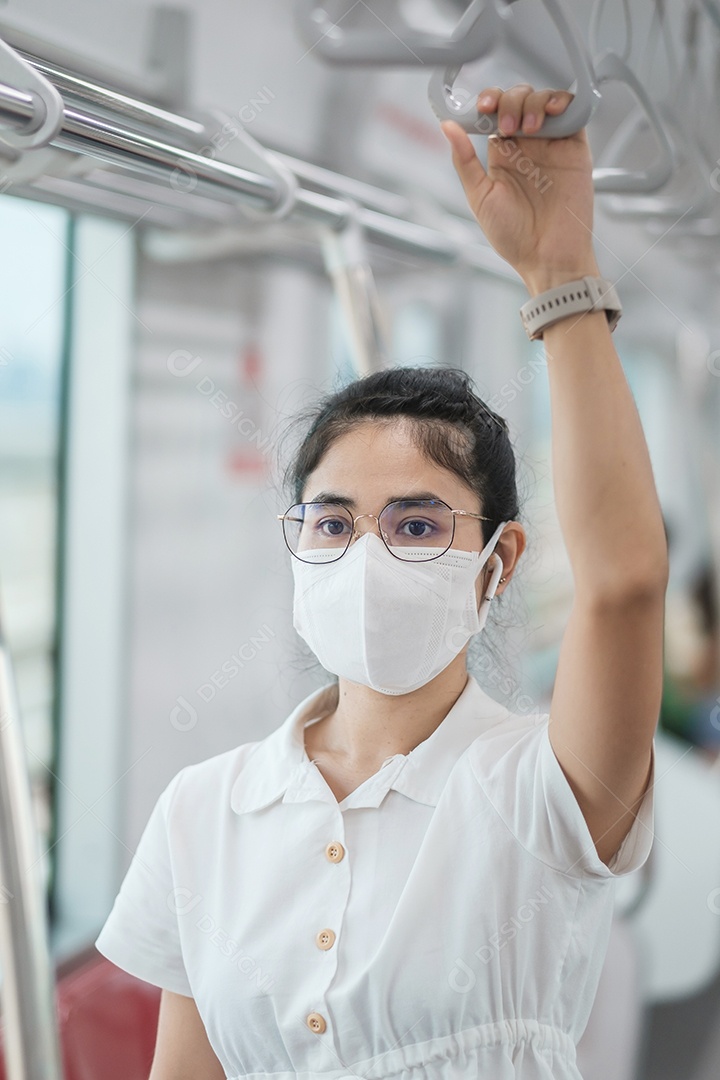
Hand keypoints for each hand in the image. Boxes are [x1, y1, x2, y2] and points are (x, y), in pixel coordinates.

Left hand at [440, 85, 600, 293]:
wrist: (547, 256)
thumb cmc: (513, 236)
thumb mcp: (479, 197)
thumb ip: (464, 160)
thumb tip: (447, 126)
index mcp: (503, 155)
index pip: (495, 112)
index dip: (489, 101)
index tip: (482, 109)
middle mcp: (527, 146)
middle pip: (519, 99)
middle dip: (510, 101)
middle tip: (507, 126)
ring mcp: (552, 145)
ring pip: (544, 99)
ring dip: (533, 102)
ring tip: (528, 127)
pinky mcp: (575, 149)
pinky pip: (573, 112)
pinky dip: (562, 102)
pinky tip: (550, 113)